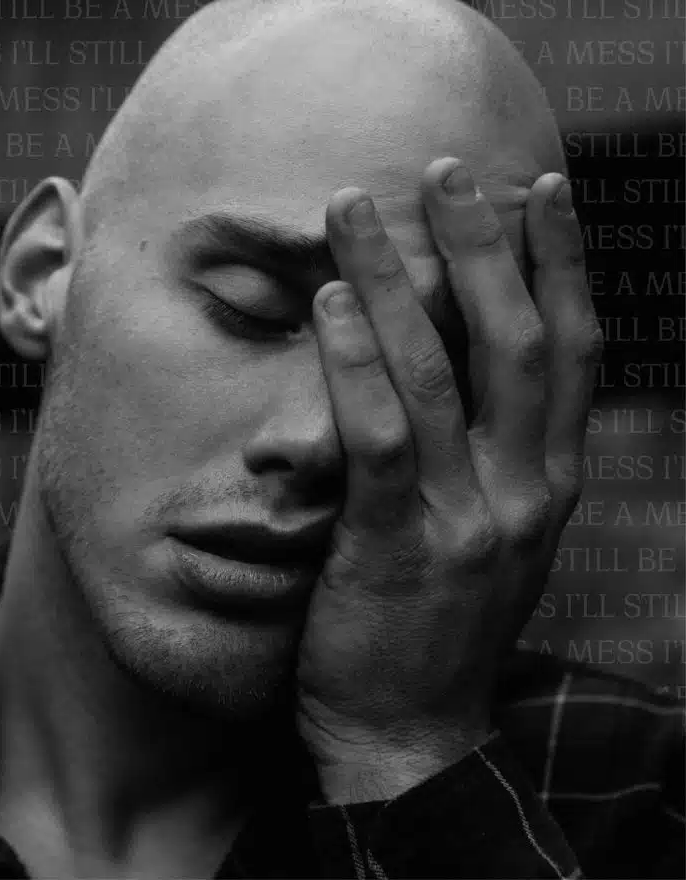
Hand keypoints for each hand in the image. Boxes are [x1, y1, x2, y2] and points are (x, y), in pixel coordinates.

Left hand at [294, 158, 602, 802]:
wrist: (411, 732)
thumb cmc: (440, 617)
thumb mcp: (493, 530)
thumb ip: (491, 451)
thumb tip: (460, 360)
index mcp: (554, 479)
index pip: (576, 351)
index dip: (564, 264)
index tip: (543, 189)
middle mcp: (527, 488)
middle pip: (517, 340)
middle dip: (483, 246)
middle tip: (446, 168)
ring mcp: (466, 517)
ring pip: (437, 372)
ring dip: (394, 280)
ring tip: (351, 210)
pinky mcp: (394, 544)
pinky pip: (377, 436)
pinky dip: (352, 363)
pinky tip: (325, 304)